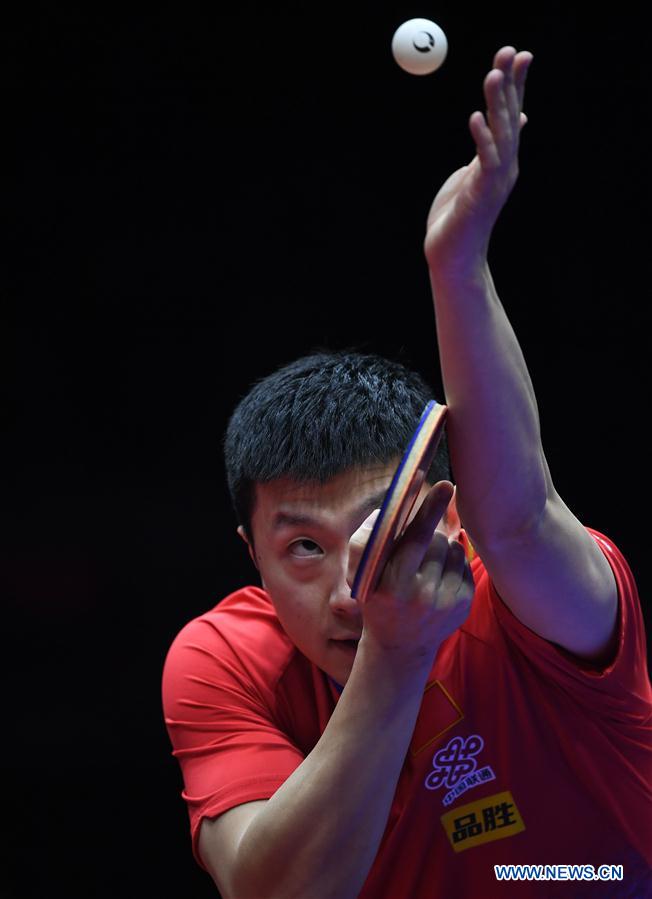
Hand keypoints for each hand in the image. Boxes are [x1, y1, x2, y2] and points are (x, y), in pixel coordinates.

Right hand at [348, 481, 474, 671]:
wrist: (400, 647)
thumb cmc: (375, 598)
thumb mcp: (359, 574)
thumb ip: (366, 539)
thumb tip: (389, 509)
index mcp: (391, 586)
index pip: (416, 539)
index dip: (430, 509)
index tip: (446, 486)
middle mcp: (421, 596)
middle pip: (435, 539)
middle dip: (428, 531)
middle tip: (423, 532)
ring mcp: (445, 602)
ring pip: (452, 548)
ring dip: (439, 547)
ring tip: (424, 565)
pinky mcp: (463, 605)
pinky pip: (463, 563)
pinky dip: (451, 562)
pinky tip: (436, 577)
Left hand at [424, 47, 532, 277]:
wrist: (452, 256)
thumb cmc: (456, 218)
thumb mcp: (473, 175)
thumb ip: (486, 149)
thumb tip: (507, 124)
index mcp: (500, 160)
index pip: (511, 114)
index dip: (516, 85)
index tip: (520, 54)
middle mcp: (503, 167)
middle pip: (508, 118)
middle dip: (510, 84)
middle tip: (509, 51)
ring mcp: (494, 181)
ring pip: (500, 135)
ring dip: (497, 104)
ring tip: (492, 74)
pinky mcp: (480, 194)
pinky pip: (484, 161)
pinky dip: (481, 138)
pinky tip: (475, 117)